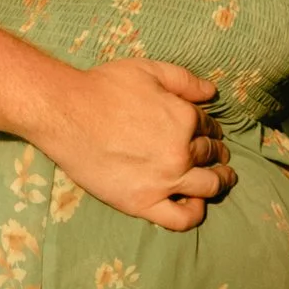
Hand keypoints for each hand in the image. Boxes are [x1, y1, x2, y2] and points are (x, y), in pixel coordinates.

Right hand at [32, 59, 231, 232]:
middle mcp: (180, 153)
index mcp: (184, 119)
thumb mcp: (148, 70)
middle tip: (218, 155)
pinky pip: (181, 218)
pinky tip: (196, 204)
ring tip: (221, 180)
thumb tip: (212, 93)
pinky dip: (196, 212)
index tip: (209, 130)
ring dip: (219, 182)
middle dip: (218, 153)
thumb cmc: (105, 88)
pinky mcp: (143, 203)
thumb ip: (185, 80)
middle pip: (210, 156)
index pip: (209, 126)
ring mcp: (164, 181)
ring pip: (207, 187)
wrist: (67, 115)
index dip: (211, 127)